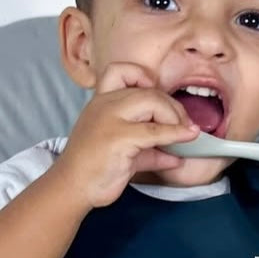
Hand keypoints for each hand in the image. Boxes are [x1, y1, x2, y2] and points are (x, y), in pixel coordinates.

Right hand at [55, 62, 198, 207]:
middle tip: (184, 126)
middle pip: (148, 90)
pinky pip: (155, 131)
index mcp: (101, 102)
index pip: (121, 71)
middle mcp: (105, 104)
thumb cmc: (94, 169)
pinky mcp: (118, 137)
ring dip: (176, 117)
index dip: (144, 77)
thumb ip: (150, 149)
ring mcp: (110, 119)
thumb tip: (177, 156)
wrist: (71, 187)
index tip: (159, 99)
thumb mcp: (124, 152)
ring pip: (153, 102)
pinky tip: (187, 138)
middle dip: (172, 107)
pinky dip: (176, 133)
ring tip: (184, 133)